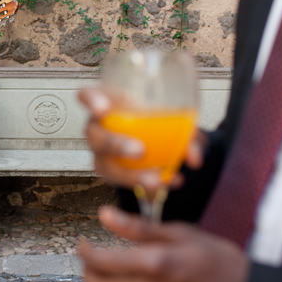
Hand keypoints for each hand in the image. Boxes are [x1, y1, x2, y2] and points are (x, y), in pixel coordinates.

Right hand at [78, 87, 206, 195]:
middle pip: (94, 135)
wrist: (156, 140)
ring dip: (129, 175)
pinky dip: (144, 185)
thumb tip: (193, 156)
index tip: (104, 109)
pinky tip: (166, 184)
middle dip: (114, 144)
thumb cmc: (155, 119)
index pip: (87, 95)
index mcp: (108, 101)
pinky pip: (119, 182)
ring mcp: (100, 152)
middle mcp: (97, 126)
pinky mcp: (109, 171)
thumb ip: (187, 133)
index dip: (91, 101)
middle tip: (139, 151)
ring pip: (104, 164)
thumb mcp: (174, 118)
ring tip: (156, 180)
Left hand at [79, 206, 249, 281]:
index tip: (85, 244)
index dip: (84, 250)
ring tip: (105, 278)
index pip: (99, 261)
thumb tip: (106, 215)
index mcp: (155, 265)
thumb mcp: (182, 234)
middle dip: (87, 269)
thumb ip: (138, 227)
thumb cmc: (221, 265)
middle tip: (93, 259)